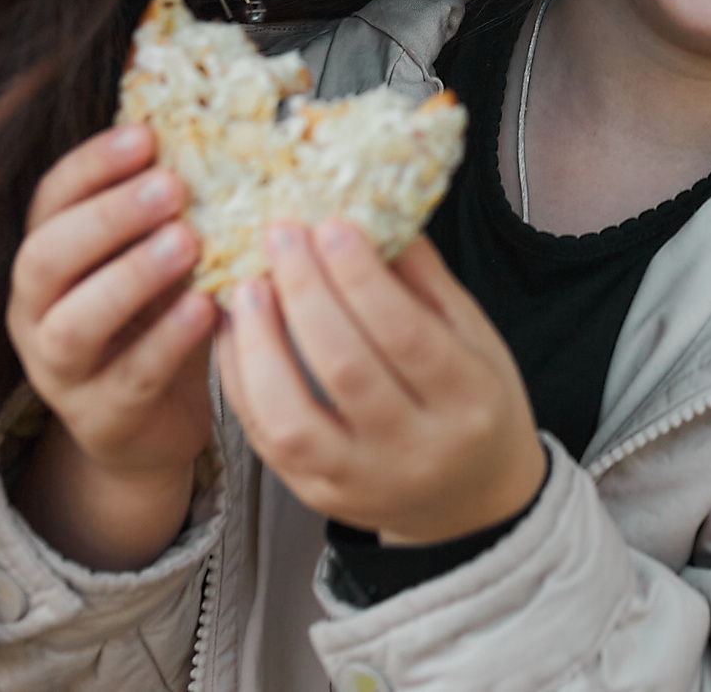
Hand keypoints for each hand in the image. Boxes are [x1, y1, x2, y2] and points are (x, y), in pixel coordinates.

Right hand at [4, 123, 218, 568]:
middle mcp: (36, 311)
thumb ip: (171, 211)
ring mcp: (60, 370)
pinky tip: (207, 307)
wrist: (153, 424)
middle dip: (107, 218)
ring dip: (130, 277)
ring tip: (188, 243)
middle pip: (44, 257)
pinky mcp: (100, 418)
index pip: (51, 200)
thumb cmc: (158, 320)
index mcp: (48, 256)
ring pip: (73, 324)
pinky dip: (167, 341)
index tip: (147, 135)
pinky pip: (128, 378)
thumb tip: (222, 133)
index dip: (93, 165)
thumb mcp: (157, 258)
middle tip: (171, 187)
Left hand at [219, 224, 546, 545]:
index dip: (361, 277)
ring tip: (247, 287)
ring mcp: (360, 481)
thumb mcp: (474, 336)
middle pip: (346, 370)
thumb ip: (423, 280)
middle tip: (282, 235)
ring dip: (260, 345)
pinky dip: (242, 380)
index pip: (405, 334)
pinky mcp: (316, 495)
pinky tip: (236, 332)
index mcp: (469, 400)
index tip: (331, 224)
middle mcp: (416, 450)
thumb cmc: (474, 402)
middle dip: (305, 293)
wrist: (471, 498)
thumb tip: (371, 212)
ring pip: (292, 420)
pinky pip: (265, 439)